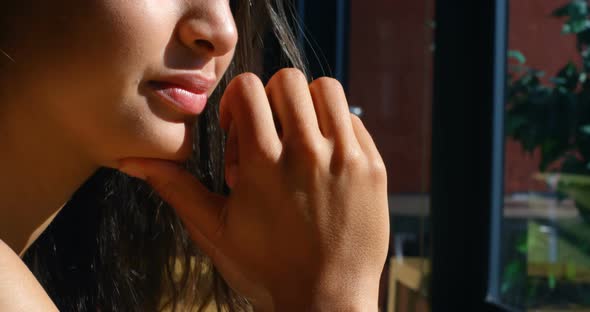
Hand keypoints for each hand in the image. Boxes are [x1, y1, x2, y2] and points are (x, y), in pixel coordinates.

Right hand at [117, 68, 388, 310]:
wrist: (326, 299)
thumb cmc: (266, 268)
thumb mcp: (215, 229)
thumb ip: (176, 187)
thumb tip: (130, 160)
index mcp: (264, 164)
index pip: (248, 87)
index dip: (237, 101)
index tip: (240, 128)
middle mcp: (307, 153)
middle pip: (288, 80)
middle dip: (271, 99)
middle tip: (270, 133)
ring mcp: (346, 158)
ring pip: (326, 90)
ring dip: (306, 105)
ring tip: (299, 138)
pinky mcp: (374, 168)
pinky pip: (355, 120)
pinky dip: (336, 128)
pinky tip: (325, 160)